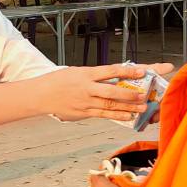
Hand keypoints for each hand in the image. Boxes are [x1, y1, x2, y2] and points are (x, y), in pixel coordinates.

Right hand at [36, 64, 174, 122]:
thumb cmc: (60, 80)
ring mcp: (86, 102)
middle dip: (130, 94)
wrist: (42, 94)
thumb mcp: (78, 72)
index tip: (142, 70)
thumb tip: (114, 76)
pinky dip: (117, 116)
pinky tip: (128, 116)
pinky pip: (103, 114)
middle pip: (112, 92)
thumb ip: (95, 76)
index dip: (127, 71)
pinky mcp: (84, 112)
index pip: (111, 71)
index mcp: (86, 74)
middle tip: (145, 95)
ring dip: (127, 107)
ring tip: (142, 108)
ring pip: (110, 105)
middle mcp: (87, 88)